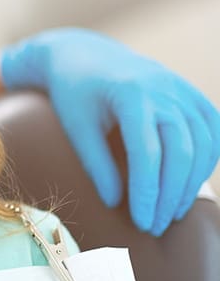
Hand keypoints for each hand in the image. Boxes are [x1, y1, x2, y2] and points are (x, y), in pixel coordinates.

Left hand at [1, 28, 219, 235]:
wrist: (85, 54)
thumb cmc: (74, 92)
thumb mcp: (76, 127)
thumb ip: (95, 165)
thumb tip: (116, 204)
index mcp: (131, 94)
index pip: (147, 154)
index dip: (147, 192)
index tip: (141, 222)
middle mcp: (164, 90)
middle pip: (181, 152)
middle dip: (171, 195)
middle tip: (156, 226)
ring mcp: (182, 90)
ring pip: (203, 145)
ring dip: (191, 183)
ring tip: (171, 213)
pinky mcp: (191, 94)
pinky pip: (212, 131)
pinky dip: (206, 160)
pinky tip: (189, 184)